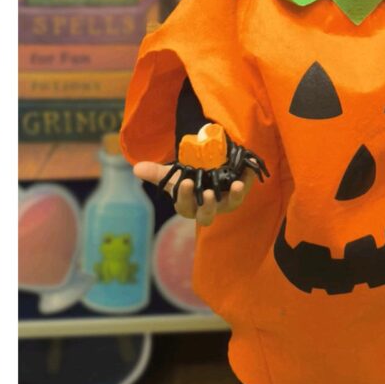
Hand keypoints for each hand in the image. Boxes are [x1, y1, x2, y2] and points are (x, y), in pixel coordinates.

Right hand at [134, 159, 249, 226]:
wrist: (210, 173)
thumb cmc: (189, 179)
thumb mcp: (173, 177)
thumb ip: (156, 174)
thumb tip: (136, 168)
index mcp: (188, 207)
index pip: (185, 205)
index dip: (185, 196)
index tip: (185, 182)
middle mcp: (207, 209)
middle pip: (206, 215)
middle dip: (207, 206)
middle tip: (208, 194)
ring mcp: (224, 203)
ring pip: (230, 205)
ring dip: (234, 197)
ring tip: (236, 185)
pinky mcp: (239, 194)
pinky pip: (244, 191)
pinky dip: (248, 181)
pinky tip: (248, 170)